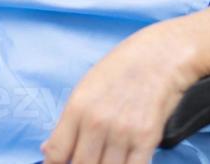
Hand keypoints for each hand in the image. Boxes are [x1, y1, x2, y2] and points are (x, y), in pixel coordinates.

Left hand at [41, 27, 196, 163]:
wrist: (161, 55)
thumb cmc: (122, 68)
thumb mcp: (86, 87)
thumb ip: (68, 122)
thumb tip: (49, 151)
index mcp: (77, 107)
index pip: (56, 153)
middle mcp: (97, 122)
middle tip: (90, 157)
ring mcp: (123, 132)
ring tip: (106, 157)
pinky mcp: (147, 138)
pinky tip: (124, 160)